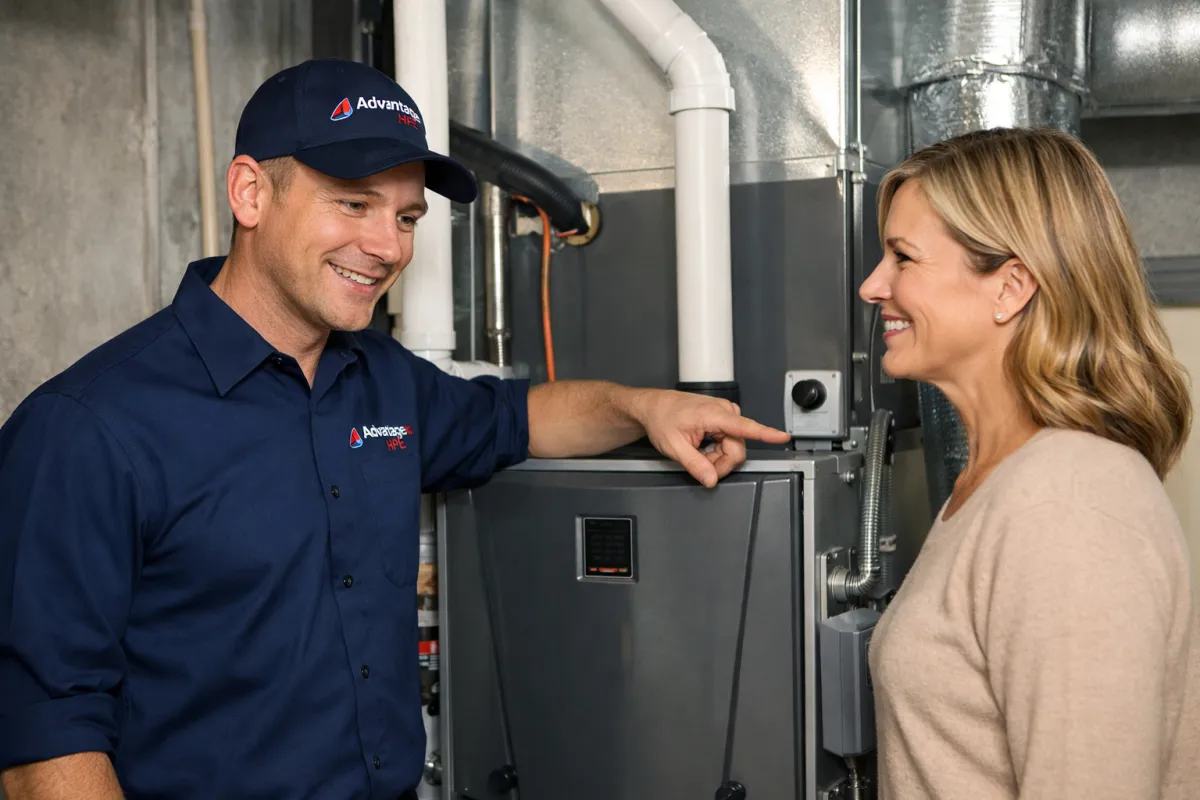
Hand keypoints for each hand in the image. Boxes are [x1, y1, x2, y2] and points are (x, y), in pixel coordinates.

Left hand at [631, 390, 791, 487]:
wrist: (654, 406)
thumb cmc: (661, 419)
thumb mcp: (673, 447)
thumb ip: (694, 465)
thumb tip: (711, 479)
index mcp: (713, 414)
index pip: (745, 427)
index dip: (766, 434)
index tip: (782, 437)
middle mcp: (723, 411)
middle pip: (737, 448)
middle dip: (721, 462)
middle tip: (700, 464)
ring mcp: (724, 413)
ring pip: (734, 446)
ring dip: (717, 456)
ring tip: (698, 452)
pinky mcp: (723, 418)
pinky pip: (729, 441)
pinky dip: (716, 449)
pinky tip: (702, 446)